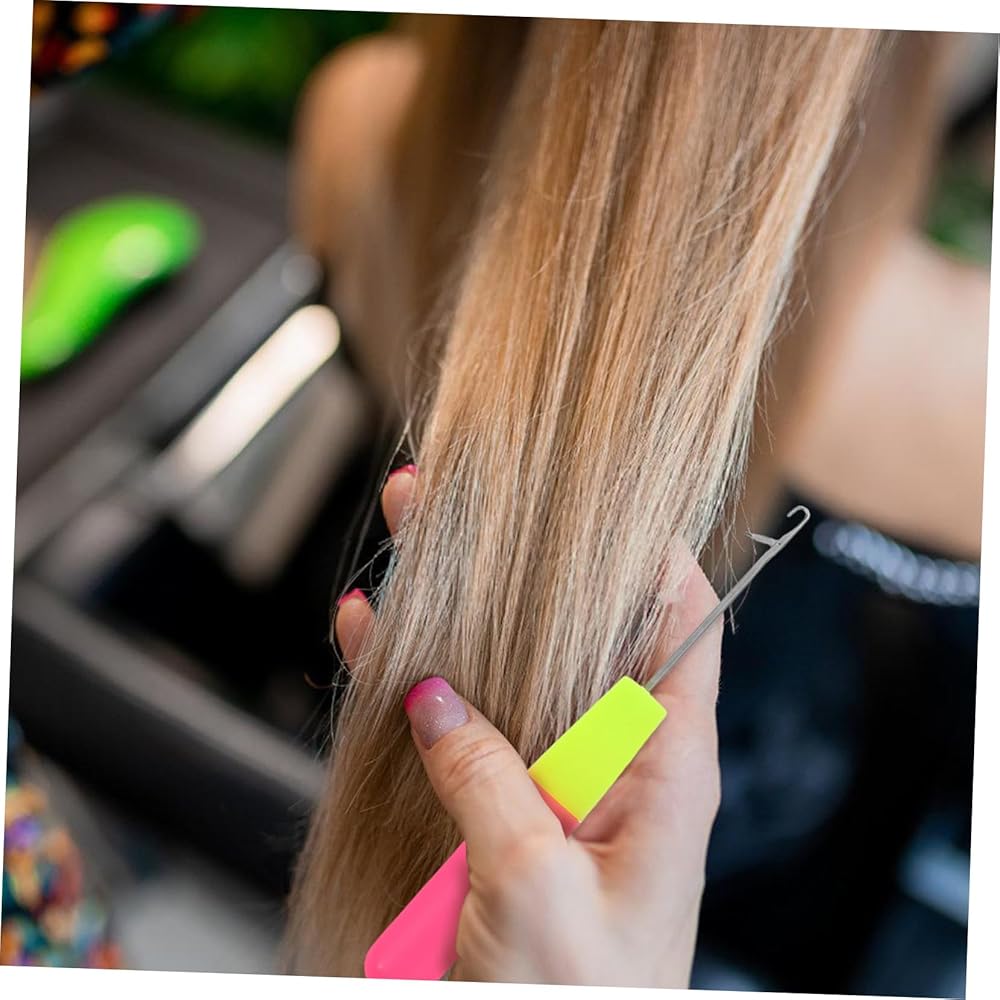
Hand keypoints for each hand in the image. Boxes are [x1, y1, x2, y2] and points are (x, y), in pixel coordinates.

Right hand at [334, 465, 721, 986]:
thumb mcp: (536, 892)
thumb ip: (490, 783)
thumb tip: (434, 694)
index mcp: (663, 770)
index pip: (682, 631)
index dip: (654, 556)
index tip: (607, 493)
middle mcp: (608, 759)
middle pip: (575, 626)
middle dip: (525, 553)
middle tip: (470, 487)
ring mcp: (544, 775)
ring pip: (504, 658)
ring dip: (457, 593)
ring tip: (413, 522)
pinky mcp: (492, 803)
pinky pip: (449, 720)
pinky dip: (408, 670)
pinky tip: (370, 628)